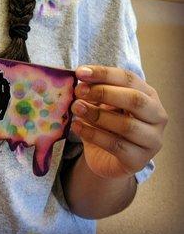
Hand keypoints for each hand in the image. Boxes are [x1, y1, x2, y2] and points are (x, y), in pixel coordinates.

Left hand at [71, 65, 166, 179]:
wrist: (104, 157)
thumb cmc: (105, 124)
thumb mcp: (99, 103)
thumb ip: (94, 91)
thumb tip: (80, 81)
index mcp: (148, 95)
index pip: (129, 79)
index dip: (104, 73)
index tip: (80, 72)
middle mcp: (156, 116)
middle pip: (134, 99)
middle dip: (103, 92)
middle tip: (78, 91)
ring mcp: (152, 140)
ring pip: (126, 125)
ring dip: (96, 114)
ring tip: (76, 108)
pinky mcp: (139, 160)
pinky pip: (116, 146)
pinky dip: (93, 134)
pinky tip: (76, 126)